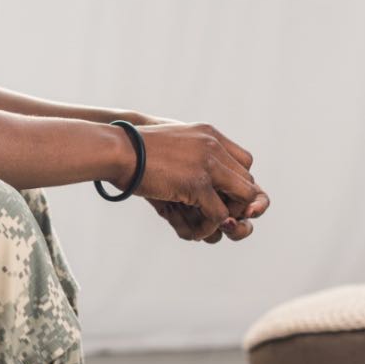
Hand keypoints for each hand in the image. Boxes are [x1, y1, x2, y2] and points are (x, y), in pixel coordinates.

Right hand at [107, 118, 269, 241]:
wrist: (116, 150)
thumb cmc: (133, 149)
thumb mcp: (170, 142)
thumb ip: (190, 153)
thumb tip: (197, 177)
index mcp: (208, 134)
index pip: (244, 160)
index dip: (239, 181)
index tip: (225, 194)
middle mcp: (213, 146)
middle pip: (248, 180)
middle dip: (239, 202)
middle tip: (221, 214)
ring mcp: (207, 165)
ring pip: (244, 198)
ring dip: (231, 215)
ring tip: (210, 222)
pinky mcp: (197, 184)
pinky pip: (220, 214)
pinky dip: (210, 226)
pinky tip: (194, 230)